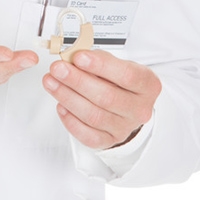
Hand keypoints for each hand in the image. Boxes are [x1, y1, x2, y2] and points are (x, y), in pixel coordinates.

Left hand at [42, 50, 160, 149]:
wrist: (127, 107)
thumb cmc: (120, 83)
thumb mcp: (118, 66)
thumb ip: (100, 61)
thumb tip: (75, 58)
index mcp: (148, 86)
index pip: (127, 76)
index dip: (101, 66)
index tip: (79, 57)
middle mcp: (139, 109)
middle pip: (106, 97)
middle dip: (77, 81)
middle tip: (58, 69)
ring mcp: (124, 128)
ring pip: (93, 116)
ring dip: (68, 97)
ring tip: (51, 83)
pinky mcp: (108, 141)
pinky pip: (87, 135)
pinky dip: (71, 120)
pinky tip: (61, 105)